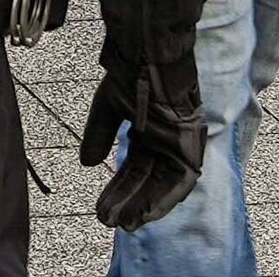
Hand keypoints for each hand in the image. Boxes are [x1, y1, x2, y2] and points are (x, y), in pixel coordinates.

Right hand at [81, 0, 206, 234]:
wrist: (149, 55)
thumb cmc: (130, 73)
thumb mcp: (108, 108)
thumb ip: (100, 135)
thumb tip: (87, 164)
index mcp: (147, 133)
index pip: (133, 170)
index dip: (118, 190)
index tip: (103, 209)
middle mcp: (164, 142)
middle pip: (146, 181)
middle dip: (129, 203)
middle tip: (111, 222)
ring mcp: (178, 144)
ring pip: (162, 185)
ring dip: (145, 206)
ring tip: (125, 223)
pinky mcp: (190, 146)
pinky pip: (181, 182)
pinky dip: (165, 199)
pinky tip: (147, 213)